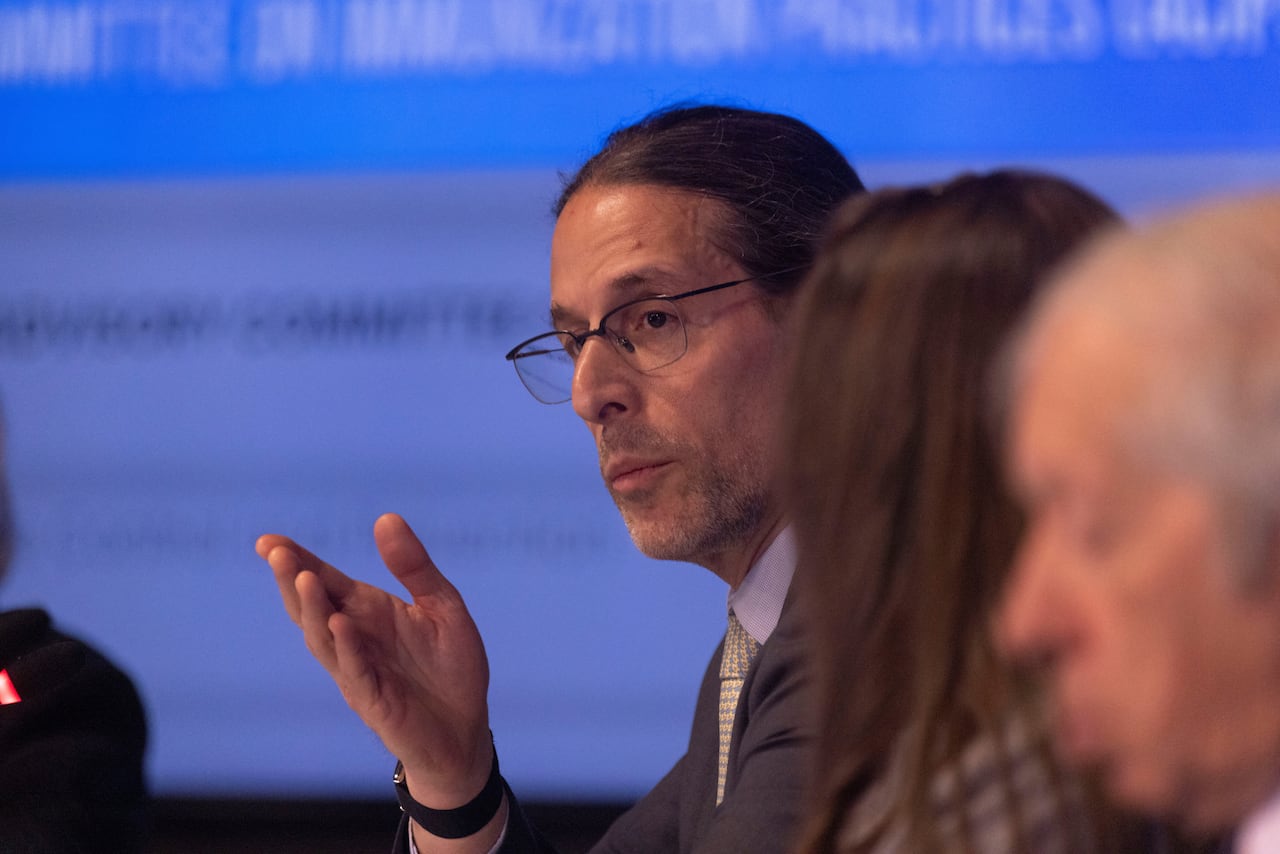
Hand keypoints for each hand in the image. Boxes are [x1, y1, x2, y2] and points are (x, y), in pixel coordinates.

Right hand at [257, 513, 493, 808]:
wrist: (465, 728)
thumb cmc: (451, 667)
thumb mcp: (442, 606)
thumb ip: (415, 566)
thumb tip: (385, 517)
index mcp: (369, 611)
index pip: (325, 581)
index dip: (296, 561)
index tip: (267, 542)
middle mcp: (355, 637)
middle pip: (312, 606)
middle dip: (293, 579)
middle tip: (277, 552)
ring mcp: (358, 669)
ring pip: (323, 638)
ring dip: (313, 609)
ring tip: (305, 579)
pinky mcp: (373, 699)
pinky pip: (354, 670)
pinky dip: (346, 647)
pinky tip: (341, 623)